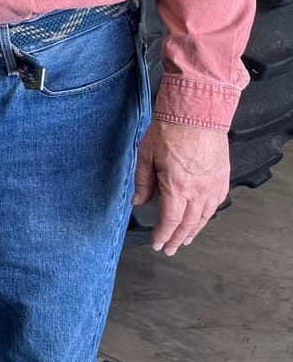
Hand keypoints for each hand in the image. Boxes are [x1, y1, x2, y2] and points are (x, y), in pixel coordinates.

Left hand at [133, 119, 230, 255]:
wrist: (197, 112)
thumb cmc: (171, 129)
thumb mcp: (146, 155)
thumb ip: (143, 182)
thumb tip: (138, 201)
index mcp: (178, 186)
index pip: (170, 220)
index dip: (162, 235)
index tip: (157, 244)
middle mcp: (199, 191)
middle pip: (188, 223)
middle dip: (177, 239)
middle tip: (169, 249)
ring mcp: (213, 186)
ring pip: (204, 217)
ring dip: (193, 231)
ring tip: (184, 239)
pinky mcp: (222, 178)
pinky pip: (216, 204)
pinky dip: (206, 216)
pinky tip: (200, 219)